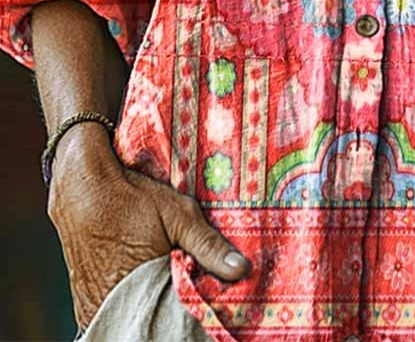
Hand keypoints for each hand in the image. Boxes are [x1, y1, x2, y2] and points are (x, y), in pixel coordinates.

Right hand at [47, 122, 251, 331]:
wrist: (81, 187)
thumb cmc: (131, 198)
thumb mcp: (178, 215)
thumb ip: (208, 245)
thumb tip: (241, 269)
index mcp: (142, 289)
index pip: (177, 317)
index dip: (195, 309)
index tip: (213, 300)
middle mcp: (114, 305)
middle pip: (155, 319)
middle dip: (174, 309)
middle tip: (193, 289)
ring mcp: (96, 306)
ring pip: (134, 317)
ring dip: (152, 306)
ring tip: (167, 283)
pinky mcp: (85, 302)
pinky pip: (114, 314)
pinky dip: (131, 305)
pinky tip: (144, 286)